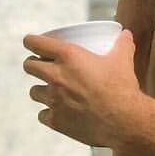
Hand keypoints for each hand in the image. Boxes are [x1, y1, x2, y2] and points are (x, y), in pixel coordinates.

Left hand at [22, 28, 140, 147]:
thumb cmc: (121, 88)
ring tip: (51, 92)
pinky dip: (49, 113)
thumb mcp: (123, 60)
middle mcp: (56, 76)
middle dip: (32, 65)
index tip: (31, 43)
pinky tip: (59, 113)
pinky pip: (42, 115)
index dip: (31, 42)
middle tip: (41, 67)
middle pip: (28, 66)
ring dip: (41, 90)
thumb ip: (122, 44)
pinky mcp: (56, 121)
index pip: (35, 43)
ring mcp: (53, 100)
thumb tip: (125, 34)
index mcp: (68, 56)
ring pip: (33, 92)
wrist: (123, 121)